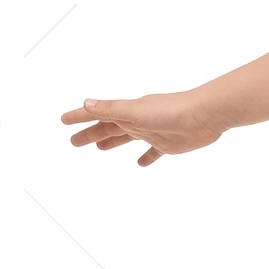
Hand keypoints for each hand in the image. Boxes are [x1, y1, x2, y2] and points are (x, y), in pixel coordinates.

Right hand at [61, 90, 223, 166]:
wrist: (205, 116)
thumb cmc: (172, 111)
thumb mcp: (136, 111)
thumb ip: (112, 109)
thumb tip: (86, 103)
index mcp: (127, 112)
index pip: (97, 114)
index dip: (80, 117)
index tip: (63, 121)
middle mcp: (137, 121)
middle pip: (108, 127)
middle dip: (90, 133)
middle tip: (73, 142)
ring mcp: (152, 132)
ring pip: (126, 138)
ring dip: (112, 142)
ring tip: (99, 148)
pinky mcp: (169, 144)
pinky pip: (153, 152)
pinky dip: (146, 158)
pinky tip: (141, 165)